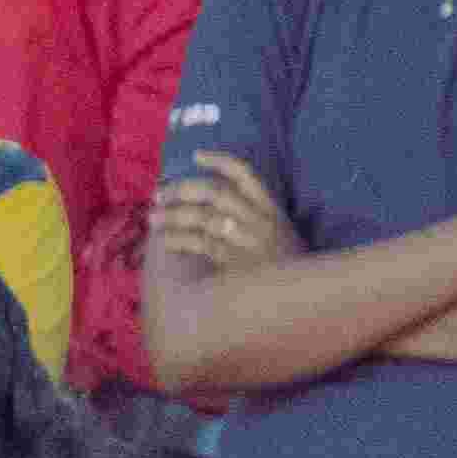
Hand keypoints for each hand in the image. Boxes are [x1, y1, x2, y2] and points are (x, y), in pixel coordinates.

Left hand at [146, 152, 302, 274]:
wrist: (303, 301)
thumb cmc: (285, 270)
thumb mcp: (280, 236)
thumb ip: (254, 218)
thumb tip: (210, 204)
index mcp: (272, 210)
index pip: (246, 174)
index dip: (219, 161)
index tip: (196, 155)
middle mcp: (261, 221)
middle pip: (216, 193)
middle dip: (183, 189)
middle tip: (158, 194)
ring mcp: (250, 242)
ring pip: (204, 217)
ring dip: (173, 215)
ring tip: (152, 218)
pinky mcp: (237, 264)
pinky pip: (201, 245)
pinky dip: (179, 241)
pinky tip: (165, 242)